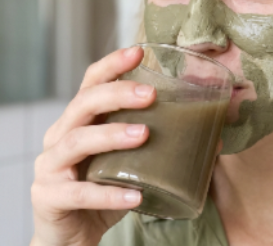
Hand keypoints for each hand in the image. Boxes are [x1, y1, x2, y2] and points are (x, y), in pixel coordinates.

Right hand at [30, 47, 155, 245]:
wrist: (72, 235)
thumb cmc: (105, 186)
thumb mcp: (130, 160)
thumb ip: (160, 143)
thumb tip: (215, 137)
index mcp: (81, 120)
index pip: (91, 82)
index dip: (113, 65)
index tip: (139, 51)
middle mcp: (61, 135)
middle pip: (84, 103)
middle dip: (117, 93)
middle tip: (150, 95)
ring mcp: (51, 166)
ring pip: (77, 141)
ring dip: (111, 135)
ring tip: (144, 135)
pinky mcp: (50, 198)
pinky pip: (80, 194)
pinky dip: (108, 194)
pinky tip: (136, 196)